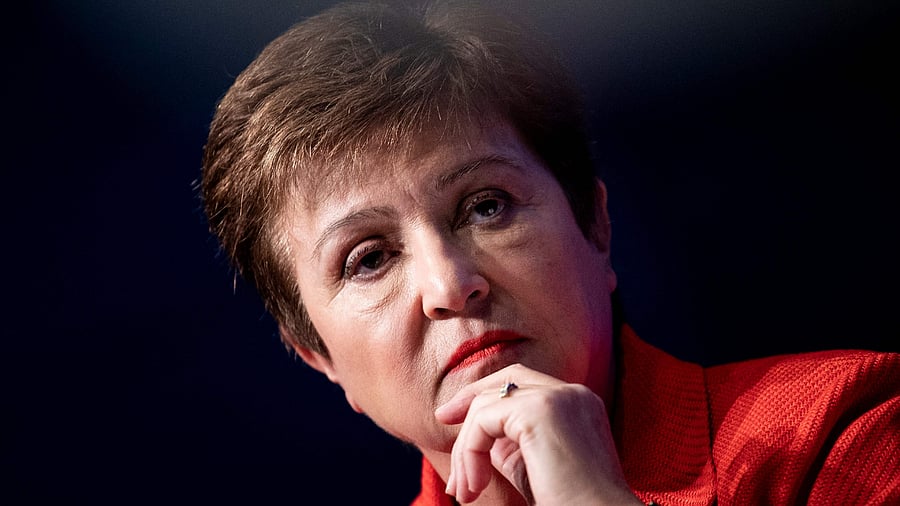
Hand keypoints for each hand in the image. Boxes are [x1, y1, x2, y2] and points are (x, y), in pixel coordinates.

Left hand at [435, 364, 641, 504]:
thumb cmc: (570, 503)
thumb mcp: (534, 468)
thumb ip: (511, 444)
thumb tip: (478, 435)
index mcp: (578, 404)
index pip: (524, 383)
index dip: (488, 395)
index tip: (456, 420)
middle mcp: (572, 393)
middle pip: (508, 379)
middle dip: (469, 398)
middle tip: (442, 420)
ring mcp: (558, 398)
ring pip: (488, 404)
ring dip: (466, 449)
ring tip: (465, 490)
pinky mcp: (540, 411)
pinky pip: (484, 421)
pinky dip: (469, 452)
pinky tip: (475, 485)